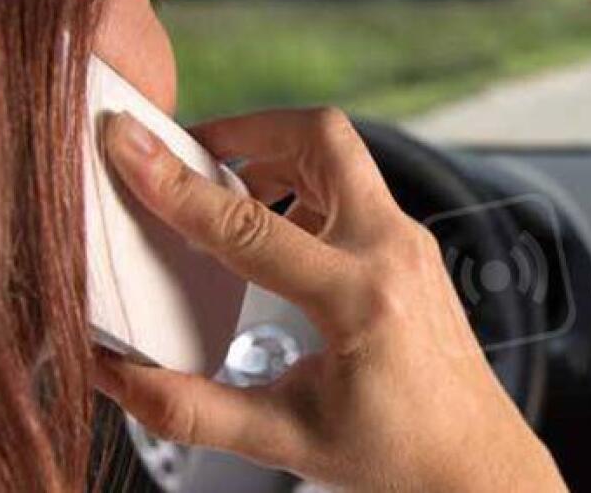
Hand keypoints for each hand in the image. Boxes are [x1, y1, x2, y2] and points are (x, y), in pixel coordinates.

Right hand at [93, 109, 565, 491]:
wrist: (475, 461)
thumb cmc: (398, 452)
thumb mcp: (283, 439)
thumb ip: (190, 409)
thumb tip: (116, 373)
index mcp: (361, 299)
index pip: (251, 226)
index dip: (177, 185)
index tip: (128, 147)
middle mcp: (393, 253)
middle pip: (322, 137)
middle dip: (247, 129)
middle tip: (190, 153)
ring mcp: (410, 244)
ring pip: (342, 153)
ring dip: (276, 155)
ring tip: (224, 194)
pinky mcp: (411, 247)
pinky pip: (355, 187)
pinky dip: (304, 184)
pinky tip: (271, 228)